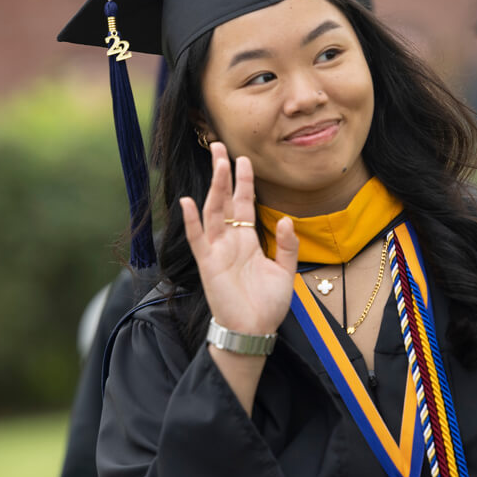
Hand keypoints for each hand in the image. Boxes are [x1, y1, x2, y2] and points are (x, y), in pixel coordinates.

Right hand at [180, 142, 298, 336]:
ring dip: (214, 187)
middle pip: (225, 200)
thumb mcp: (286, 271)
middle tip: (220, 146)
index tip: (243, 159)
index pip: (244, 204)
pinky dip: (192, 221)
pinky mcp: (208, 265)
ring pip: (213, 212)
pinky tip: (188, 201)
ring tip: (216, 162)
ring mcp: (217, 251)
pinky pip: (198, 239)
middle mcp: (230, 241)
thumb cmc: (268, 304)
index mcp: (248, 241)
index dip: (244, 182)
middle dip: (223, 173)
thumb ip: (287, 245)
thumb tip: (284, 218)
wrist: (254, 331)